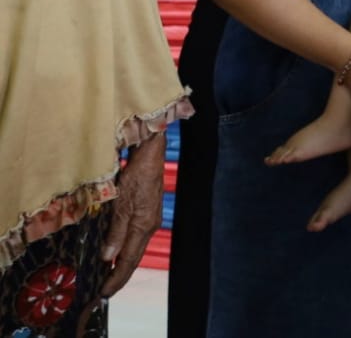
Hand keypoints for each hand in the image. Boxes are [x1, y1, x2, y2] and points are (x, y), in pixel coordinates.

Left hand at [100, 133, 165, 295]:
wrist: (151, 153)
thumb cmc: (137, 173)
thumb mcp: (122, 202)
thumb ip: (115, 231)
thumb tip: (108, 257)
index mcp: (144, 226)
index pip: (128, 261)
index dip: (115, 279)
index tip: (102, 294)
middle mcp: (149, 226)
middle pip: (133, 259)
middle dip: (118, 276)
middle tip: (103, 292)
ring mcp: (150, 219)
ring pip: (134, 249)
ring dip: (120, 265)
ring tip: (107, 276)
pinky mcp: (147, 212)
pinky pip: (135, 238)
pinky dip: (124, 250)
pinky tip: (116, 251)